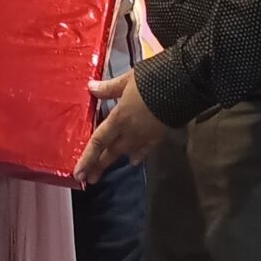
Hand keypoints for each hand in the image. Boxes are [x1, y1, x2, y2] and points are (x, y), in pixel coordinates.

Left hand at [71, 70, 167, 184]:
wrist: (183, 86)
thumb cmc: (151, 81)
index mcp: (119, 119)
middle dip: (99, 166)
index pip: (98, 142)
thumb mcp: (126, 81)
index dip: (87, 159)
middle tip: (90, 179)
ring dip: (116, 160)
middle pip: (111, 152)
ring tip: (106, 168)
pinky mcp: (160, 136)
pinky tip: (134, 160)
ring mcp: (146, 136)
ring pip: (127, 152)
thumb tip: (90, 88)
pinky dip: (138, 155)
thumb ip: (109, 88)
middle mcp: (130, 133)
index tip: (78, 175)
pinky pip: (146, 150)